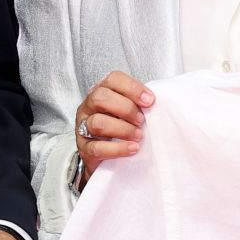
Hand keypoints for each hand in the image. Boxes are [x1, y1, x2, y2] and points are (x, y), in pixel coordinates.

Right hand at [75, 71, 152, 186]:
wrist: (104, 160)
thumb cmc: (120, 131)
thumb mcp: (127, 113)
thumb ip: (138, 105)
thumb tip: (155, 103)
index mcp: (101, 92)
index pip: (112, 79)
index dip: (132, 88)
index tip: (150, 101)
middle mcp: (88, 107)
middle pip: (101, 97)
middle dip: (126, 108)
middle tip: (141, 120)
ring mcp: (83, 128)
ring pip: (98, 122)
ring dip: (123, 129)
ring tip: (138, 136)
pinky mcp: (84, 150)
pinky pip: (97, 148)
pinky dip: (118, 148)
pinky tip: (132, 149)